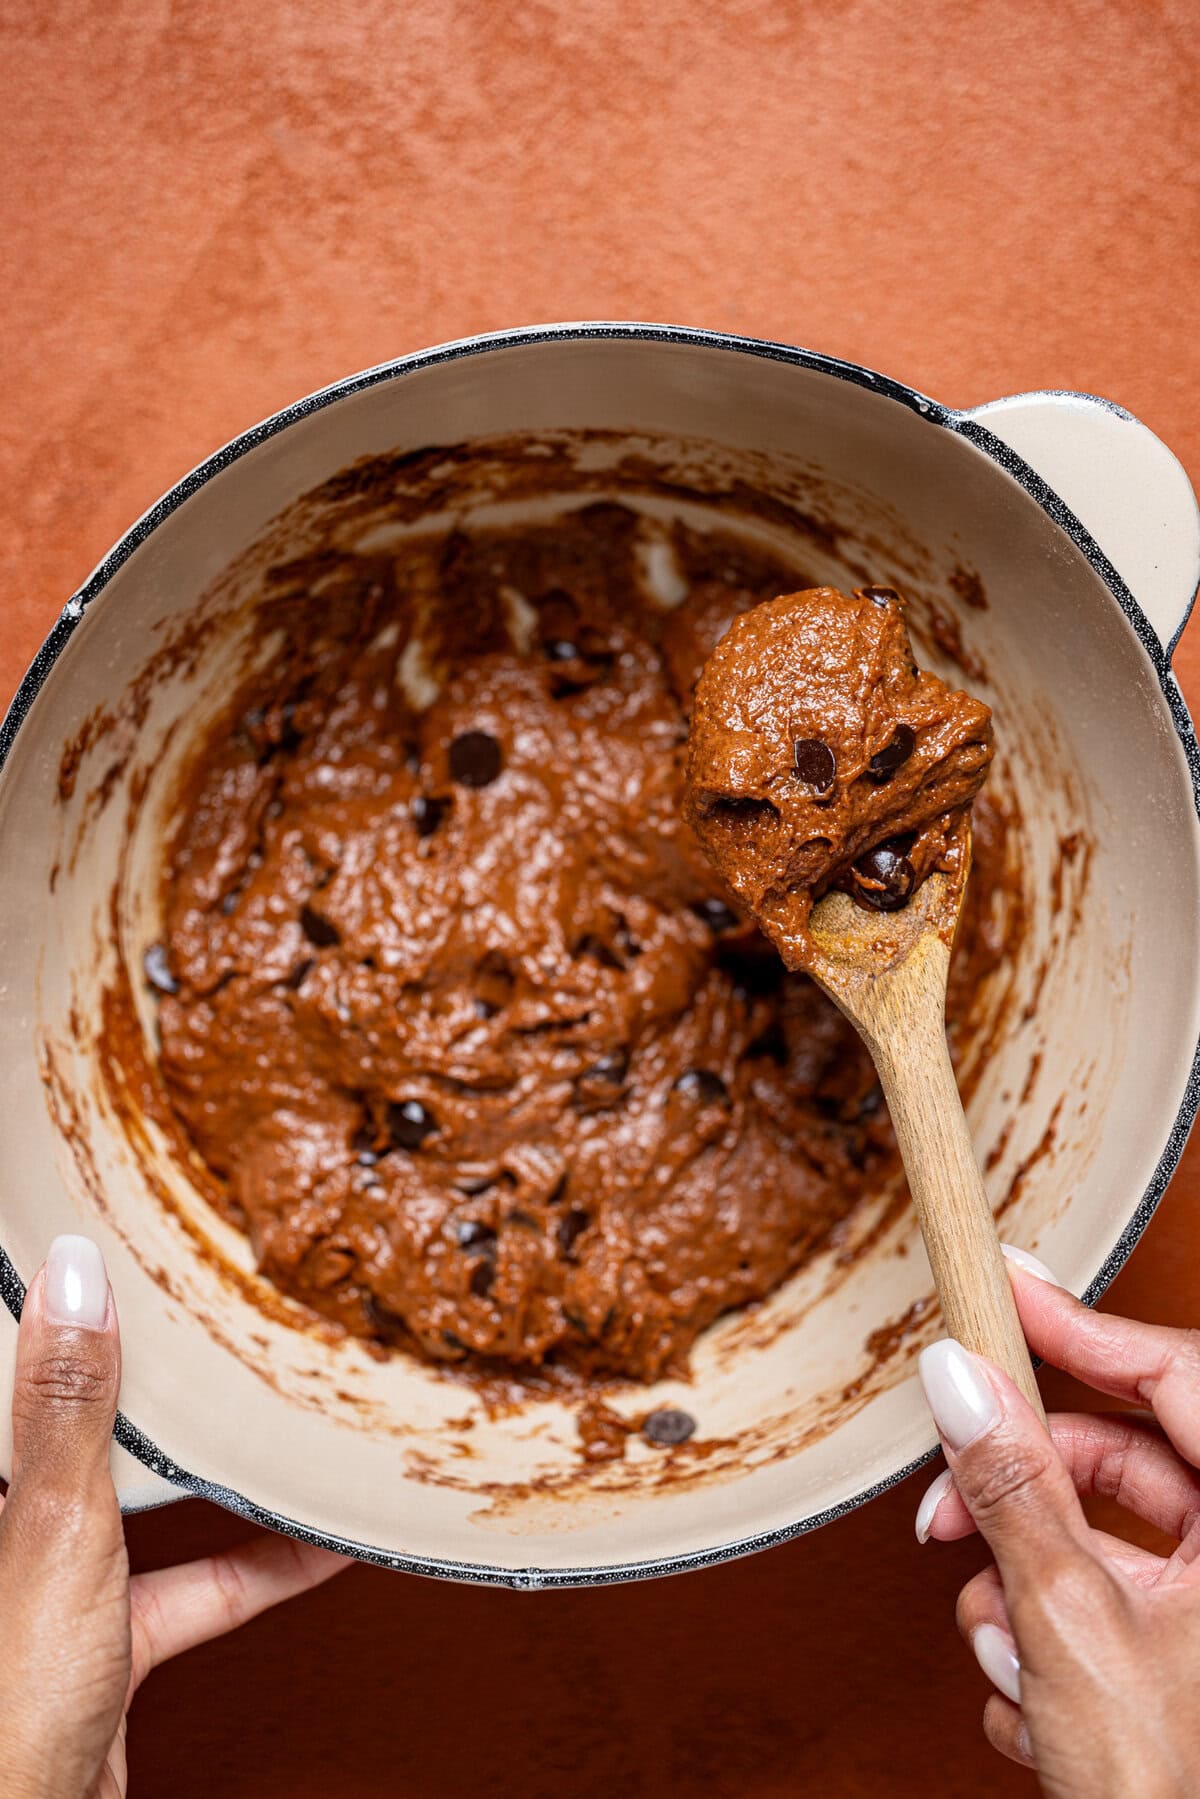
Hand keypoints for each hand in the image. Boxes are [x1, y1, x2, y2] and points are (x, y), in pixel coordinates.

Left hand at [0, 1236, 347, 1798]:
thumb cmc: (13, 1705)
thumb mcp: (55, 1531)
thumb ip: (71, 1410)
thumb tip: (76, 1276)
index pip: (23, 1363)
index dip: (60, 1299)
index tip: (113, 1238)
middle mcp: (16, 1527)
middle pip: (90, 1427)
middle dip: (156, 1378)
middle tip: (211, 1316)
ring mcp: (59, 1587)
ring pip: (150, 1502)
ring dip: (222, 1472)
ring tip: (283, 1418)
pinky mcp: (105, 1645)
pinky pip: (194, 1586)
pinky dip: (259, 1566)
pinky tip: (319, 1544)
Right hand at [915, 1243, 1199, 1796]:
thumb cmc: (1177, 1794)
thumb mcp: (1070, 1625)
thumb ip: (1009, 1489)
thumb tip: (958, 1383)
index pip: (1171, 1372)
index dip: (1077, 1323)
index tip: (1004, 1285)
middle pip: (1120, 1462)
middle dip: (1017, 1497)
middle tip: (942, 1513)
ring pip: (1104, 1539)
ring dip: (1023, 1591)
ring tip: (999, 1656)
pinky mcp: (1196, 1654)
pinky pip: (1114, 1601)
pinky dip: (1053, 1639)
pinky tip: (1031, 1703)